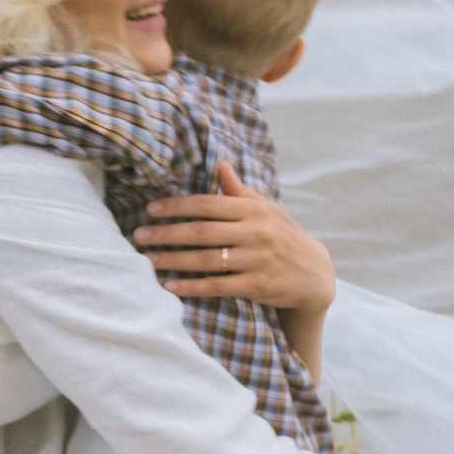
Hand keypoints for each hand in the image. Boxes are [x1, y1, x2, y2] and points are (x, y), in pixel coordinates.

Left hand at [132, 164, 336, 311]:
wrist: (314, 273)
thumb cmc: (282, 236)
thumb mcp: (266, 210)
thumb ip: (240, 192)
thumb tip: (221, 166)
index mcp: (254, 210)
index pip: (208, 204)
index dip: (177, 206)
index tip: (151, 210)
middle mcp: (256, 232)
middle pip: (201, 232)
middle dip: (166, 233)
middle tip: (139, 235)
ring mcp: (257, 260)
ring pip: (206, 260)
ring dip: (173, 260)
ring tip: (148, 259)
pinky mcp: (257, 285)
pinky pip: (217, 286)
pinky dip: (191, 287)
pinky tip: (169, 286)